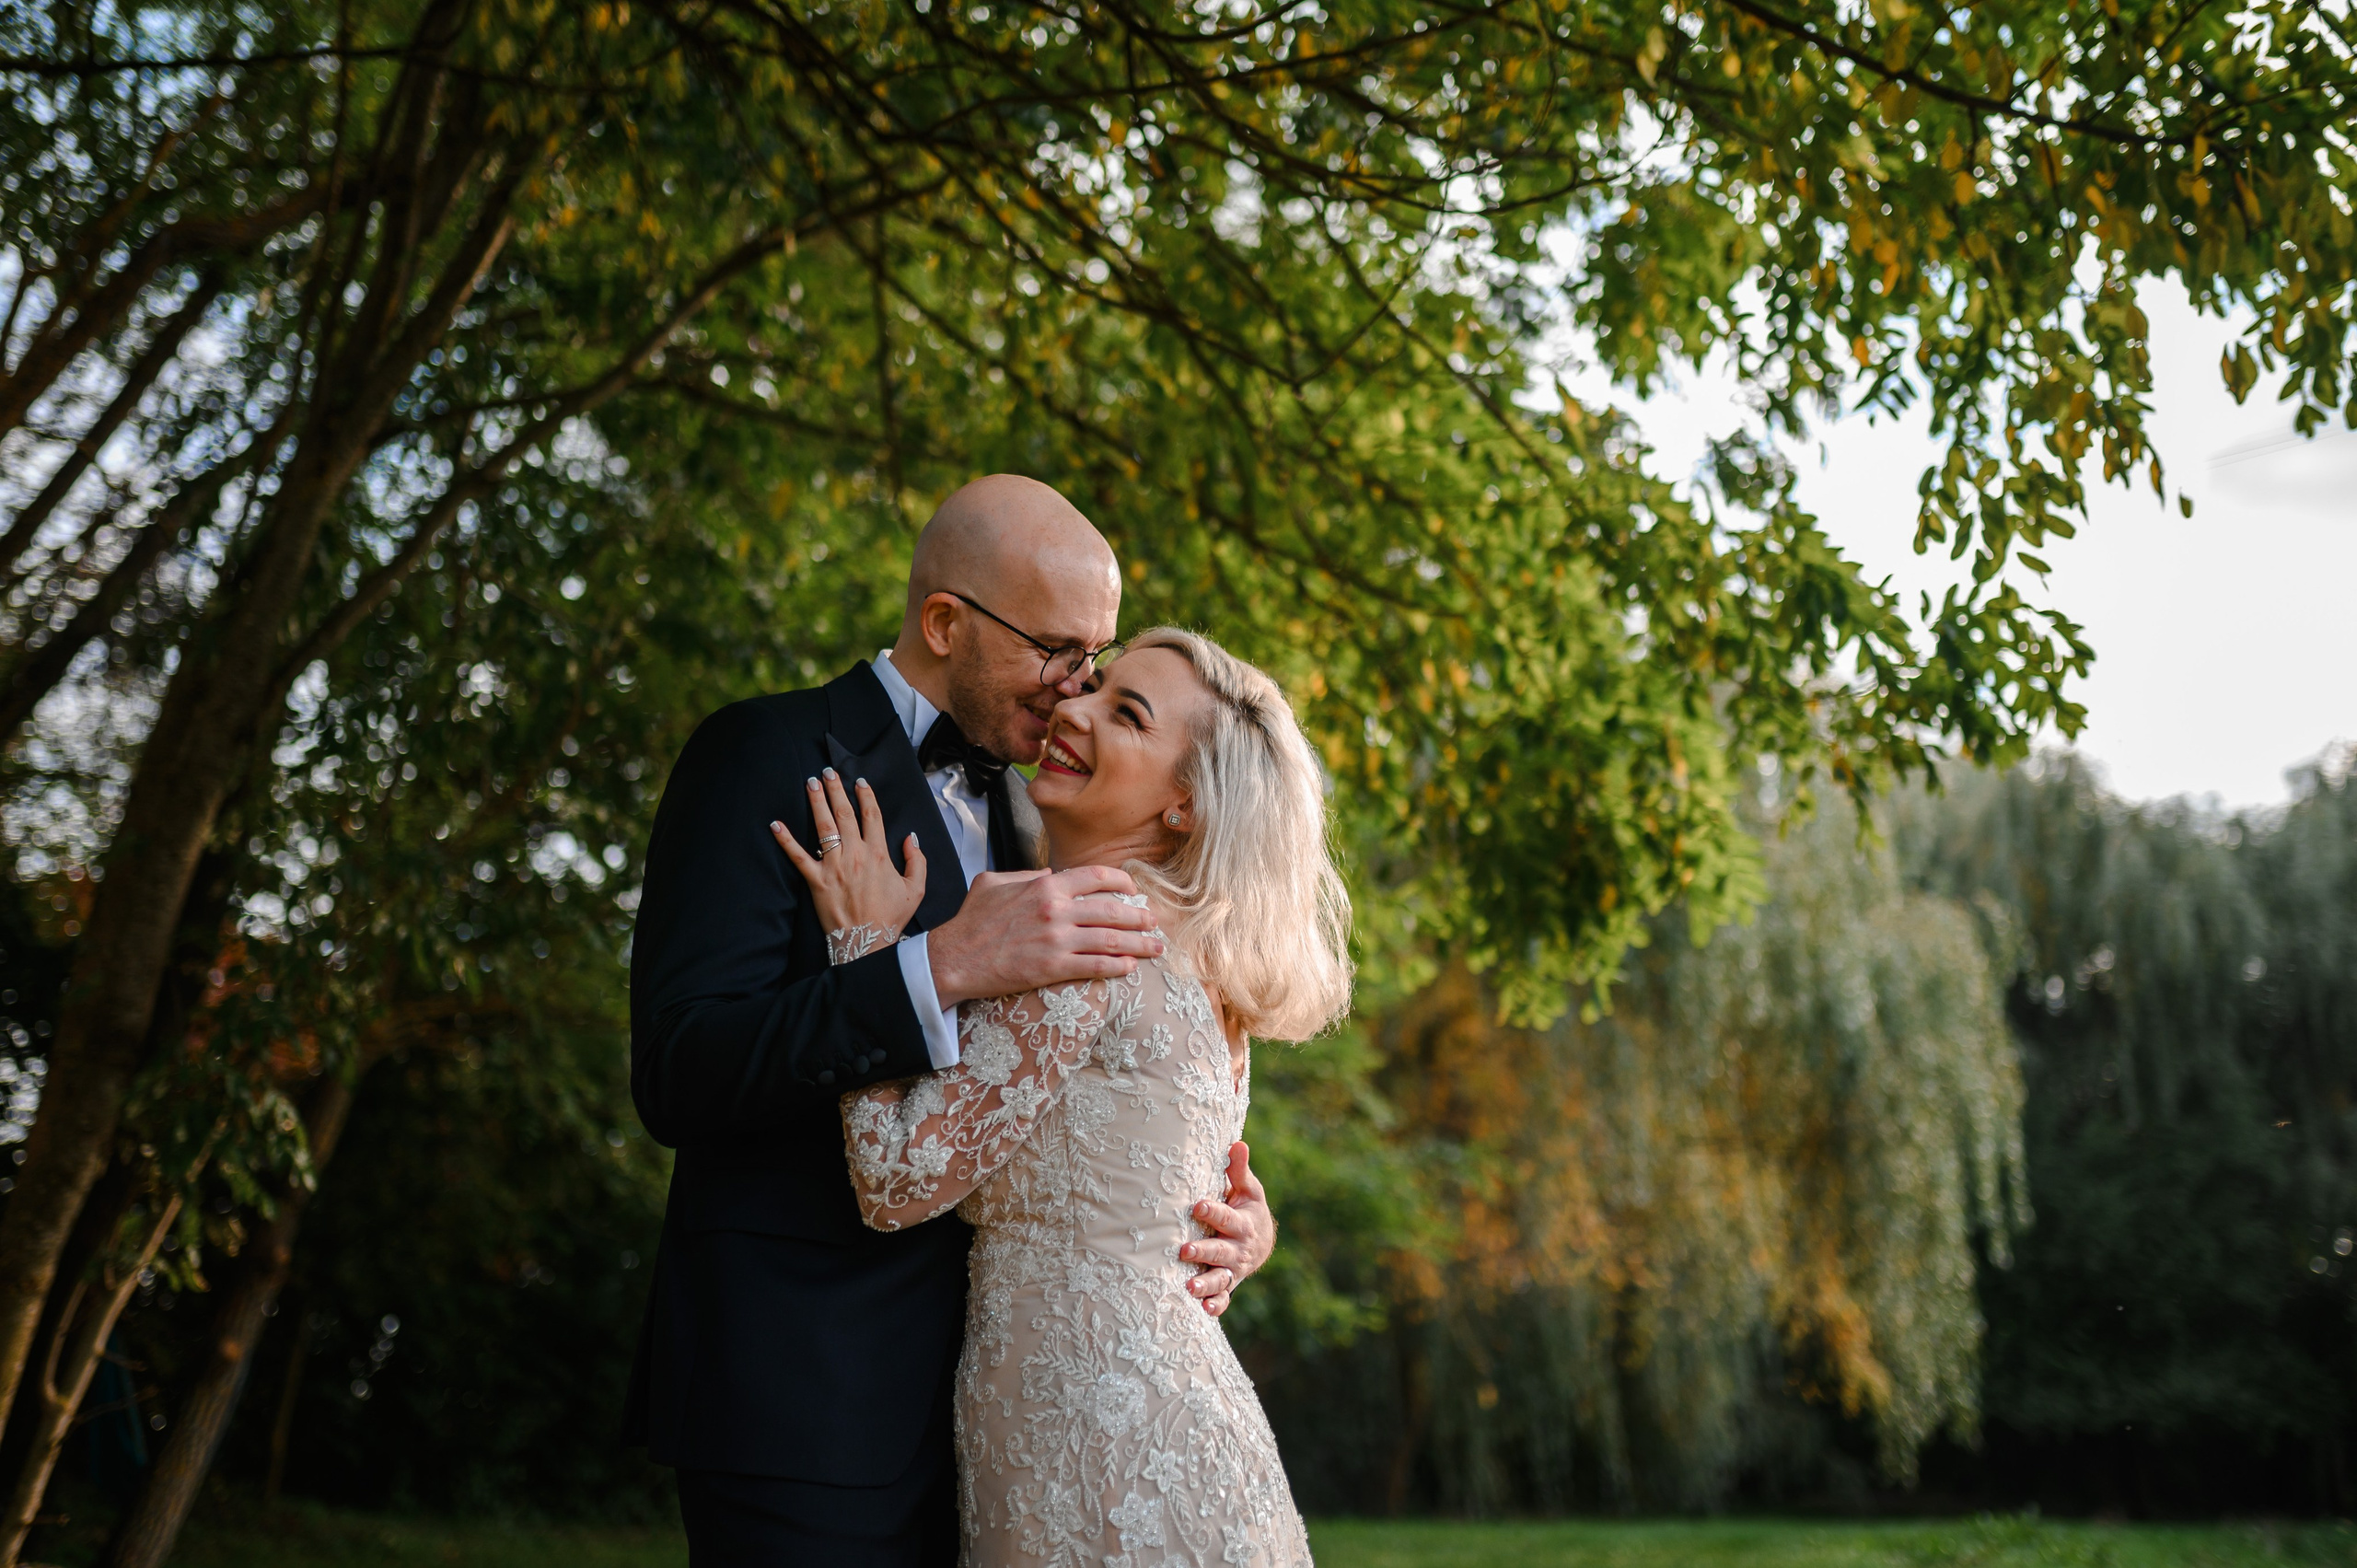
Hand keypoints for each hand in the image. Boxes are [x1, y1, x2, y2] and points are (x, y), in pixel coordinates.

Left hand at [770, 770, 926, 961]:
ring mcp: (834, 867)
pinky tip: (776, 824)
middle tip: (828, 772)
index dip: (865, 796)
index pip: (872, 816)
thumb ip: (916, 861)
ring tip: (810, 783)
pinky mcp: (816, 881)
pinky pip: (798, 857)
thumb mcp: (915, 890)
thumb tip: (911, 838)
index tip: (859, 782)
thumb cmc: (890, 918)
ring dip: (816, 802)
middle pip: (845, 814)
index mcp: (879, 855)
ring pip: (823, 827)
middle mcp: (855, 855)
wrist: (867, 944)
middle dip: (836, 790)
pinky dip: (785, 840)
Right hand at [925, 864, 1163, 1005]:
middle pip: (1112, 910)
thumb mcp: (993, 883)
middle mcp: (1056, 910)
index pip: (1096, 877)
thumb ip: (1025, 875)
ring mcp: (1056, 940)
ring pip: (1111, 939)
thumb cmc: (971, 921)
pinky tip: (1131, 966)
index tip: (1133, 891)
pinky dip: (1118, 966)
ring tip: (1156, 947)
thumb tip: (1050, 873)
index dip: (1121, 883)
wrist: (954, 958)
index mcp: (1045, 886)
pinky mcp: (1052, 967)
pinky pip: (1095, 966)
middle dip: (1139, 917)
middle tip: (1154, 922)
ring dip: (1139, 943)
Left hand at [1183, 1141, 1273, 1317]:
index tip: (1198, 1205)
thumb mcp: (1248, 1189)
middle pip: (1221, 1250)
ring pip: (1220, 1278)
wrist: (1261, 1242)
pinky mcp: (1227, 1285)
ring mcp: (1233, 1269)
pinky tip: (1202, 1309)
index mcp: (1242, 1223)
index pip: (1226, 1216)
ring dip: (1206, 1284)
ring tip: (1189, 1288)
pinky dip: (1215, 1305)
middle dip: (1204, 1251)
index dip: (1213, 1211)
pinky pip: (1222, 1298)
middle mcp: (1238, 1248)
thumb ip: (1238, 1170)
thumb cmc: (1246, 1208)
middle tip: (1184, 1251)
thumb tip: (1236, 1142)